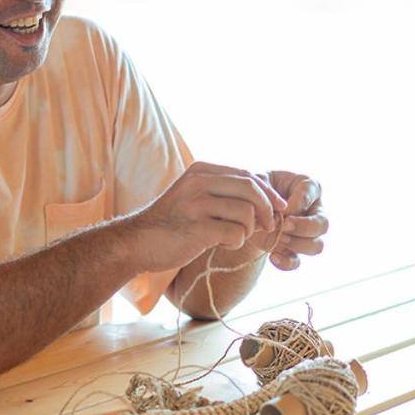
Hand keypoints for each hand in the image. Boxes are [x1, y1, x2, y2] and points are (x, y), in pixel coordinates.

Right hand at [125, 161, 286, 272]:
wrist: (136, 242)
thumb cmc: (171, 222)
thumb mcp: (193, 195)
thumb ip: (221, 190)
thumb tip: (263, 195)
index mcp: (200, 170)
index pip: (247, 175)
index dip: (268, 192)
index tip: (278, 208)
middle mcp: (198, 182)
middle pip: (251, 188)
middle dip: (267, 209)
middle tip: (269, 226)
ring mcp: (196, 204)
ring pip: (246, 212)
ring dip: (249, 229)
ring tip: (235, 236)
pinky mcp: (196, 228)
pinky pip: (236, 233)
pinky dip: (236, 241)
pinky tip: (223, 243)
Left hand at [252, 170, 327, 270]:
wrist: (247, 206)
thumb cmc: (257, 187)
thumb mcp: (260, 182)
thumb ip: (270, 193)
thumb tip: (284, 214)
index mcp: (309, 187)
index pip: (312, 192)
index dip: (298, 203)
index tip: (281, 207)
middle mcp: (314, 211)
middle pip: (323, 224)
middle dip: (303, 227)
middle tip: (284, 225)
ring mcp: (306, 233)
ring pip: (316, 246)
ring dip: (297, 244)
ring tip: (278, 237)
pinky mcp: (292, 249)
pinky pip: (297, 262)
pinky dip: (286, 262)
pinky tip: (273, 255)